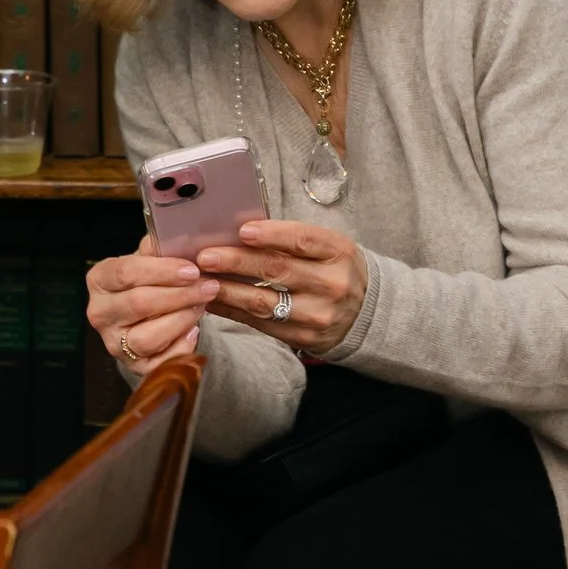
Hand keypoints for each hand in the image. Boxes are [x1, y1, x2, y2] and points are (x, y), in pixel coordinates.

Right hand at [87, 235, 216, 374]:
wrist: (147, 313)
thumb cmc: (149, 280)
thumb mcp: (149, 258)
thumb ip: (159, 248)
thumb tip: (178, 239)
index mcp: (100, 279)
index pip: (126, 272)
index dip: (162, 271)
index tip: (192, 269)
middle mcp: (100, 313)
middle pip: (139, 304)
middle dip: (180, 295)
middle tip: (208, 287)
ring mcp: (113, 342)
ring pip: (146, 337)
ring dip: (181, 320)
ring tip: (201, 307)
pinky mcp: (132, 366)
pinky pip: (158, 363)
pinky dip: (180, 348)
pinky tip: (193, 331)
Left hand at [197, 219, 366, 357]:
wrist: (366, 314)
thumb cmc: (336, 270)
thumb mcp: (328, 248)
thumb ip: (291, 240)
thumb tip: (239, 233)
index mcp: (338, 252)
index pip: (303, 240)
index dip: (271, 235)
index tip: (242, 231)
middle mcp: (331, 284)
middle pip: (278, 270)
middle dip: (237, 262)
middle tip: (206, 256)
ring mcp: (317, 314)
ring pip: (264, 302)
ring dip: (227, 290)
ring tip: (201, 280)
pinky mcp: (302, 337)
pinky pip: (260, 323)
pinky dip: (233, 311)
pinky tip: (213, 300)